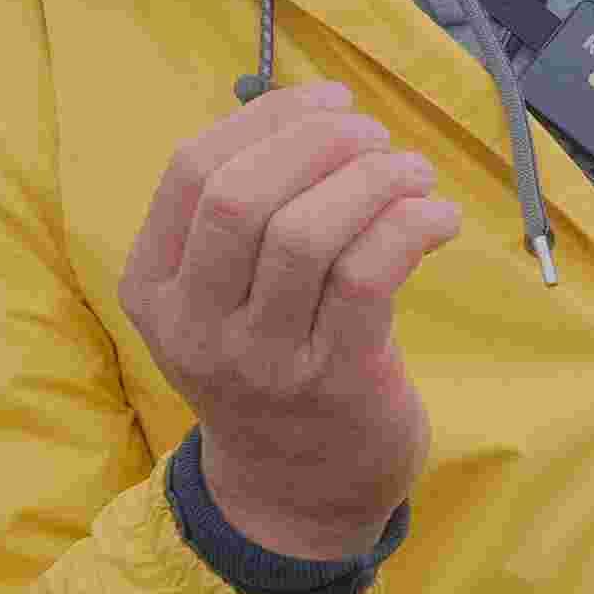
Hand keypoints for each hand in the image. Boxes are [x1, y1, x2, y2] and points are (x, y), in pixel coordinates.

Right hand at [121, 84, 459, 559]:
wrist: (296, 493)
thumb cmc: (273, 368)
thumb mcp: (223, 300)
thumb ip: (247, 215)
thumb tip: (315, 112)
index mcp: (155, 287)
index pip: (192, 170)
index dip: (267, 118)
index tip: (328, 100)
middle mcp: (198, 324)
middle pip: (242, 196)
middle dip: (318, 142)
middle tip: (373, 135)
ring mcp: (264, 359)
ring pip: (308, 232)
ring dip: (373, 180)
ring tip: (413, 173)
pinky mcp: (336, 379)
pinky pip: (369, 274)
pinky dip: (411, 225)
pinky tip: (438, 216)